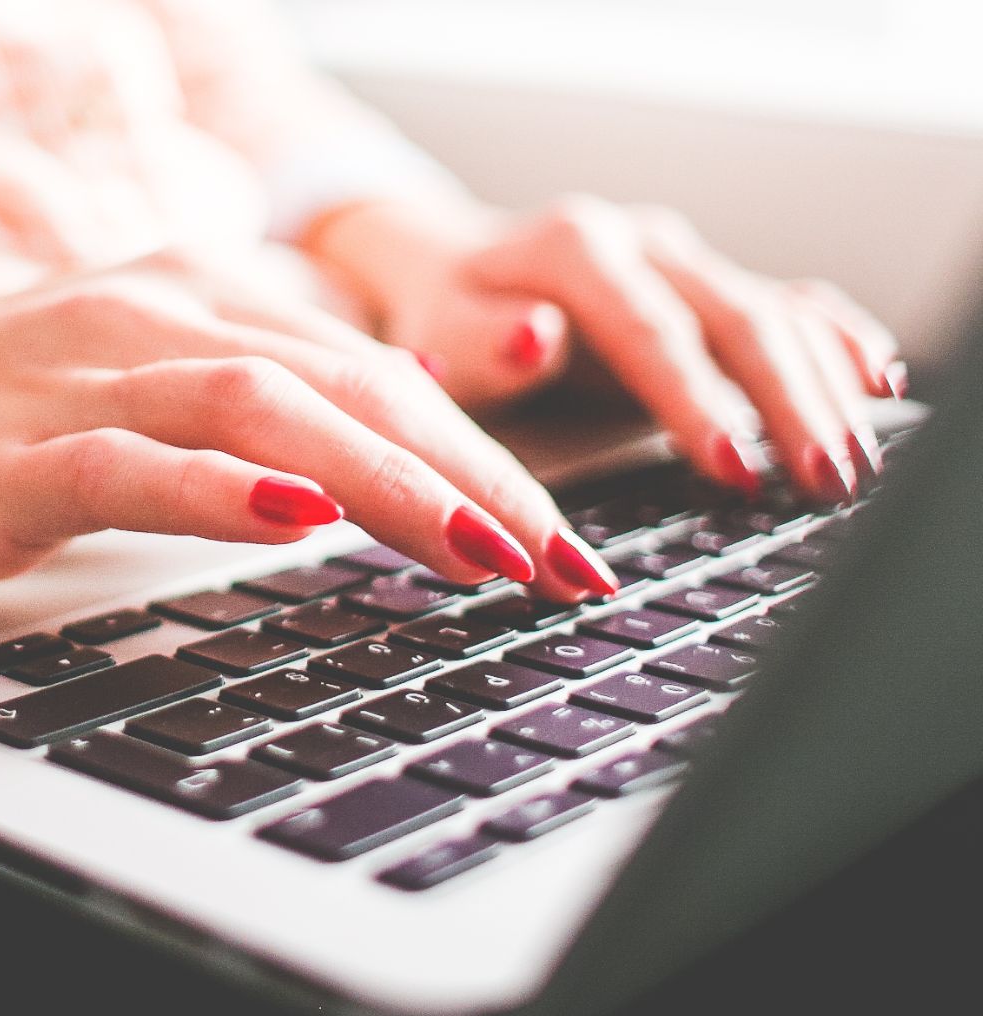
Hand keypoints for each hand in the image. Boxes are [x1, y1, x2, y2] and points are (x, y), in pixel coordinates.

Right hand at [0, 255, 621, 599]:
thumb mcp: (125, 394)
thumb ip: (237, 418)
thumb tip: (363, 484)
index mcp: (196, 299)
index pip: (375, 370)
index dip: (487, 452)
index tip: (566, 538)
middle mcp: (155, 315)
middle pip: (351, 380)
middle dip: (478, 475)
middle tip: (567, 565)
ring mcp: (78, 379)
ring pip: (264, 407)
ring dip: (387, 481)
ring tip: (480, 550)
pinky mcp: (7, 455)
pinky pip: (129, 463)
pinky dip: (215, 487)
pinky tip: (289, 515)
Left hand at [307, 195, 903, 501]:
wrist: (446, 263)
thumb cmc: (439, 315)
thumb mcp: (433, 333)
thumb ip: (478, 342)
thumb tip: (535, 337)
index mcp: (574, 250)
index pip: (650, 330)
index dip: (695, 400)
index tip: (730, 467)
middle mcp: (642, 243)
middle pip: (736, 319)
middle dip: (786, 403)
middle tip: (821, 480)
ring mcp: (683, 260)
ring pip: (775, 315)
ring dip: (822, 390)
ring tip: (848, 466)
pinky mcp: (707, 284)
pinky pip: (789, 304)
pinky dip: (835, 342)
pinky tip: (875, 385)